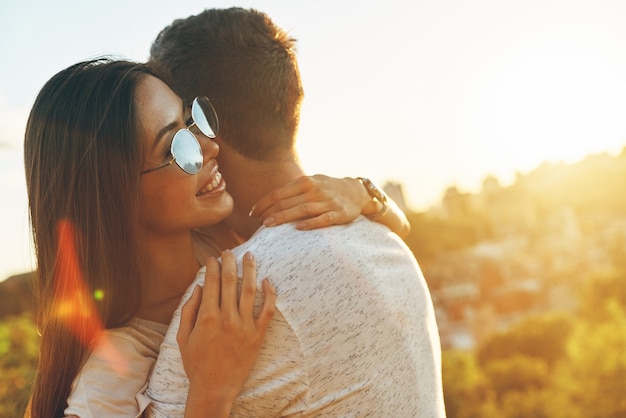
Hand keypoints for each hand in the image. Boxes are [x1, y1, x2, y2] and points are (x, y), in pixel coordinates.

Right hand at [177, 250, 275, 416]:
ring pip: (250, 290)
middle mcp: (227, 318)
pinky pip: (268, 310)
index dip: (212, 266)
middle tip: (229, 251)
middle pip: (229, 281)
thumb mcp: (183, 337)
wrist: (214, 389)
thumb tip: (198, 286)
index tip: (213, 258)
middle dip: (229, 261)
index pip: (211, 282)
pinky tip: (269, 280)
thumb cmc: (196, 364)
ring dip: (250, 270)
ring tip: (249, 255)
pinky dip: (271, 293)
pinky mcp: (258, 335)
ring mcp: (245, 326)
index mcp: (207, 317)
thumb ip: (189, 309)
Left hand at [250, 174, 370, 229]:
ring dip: (284, 217)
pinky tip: (299, 228)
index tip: (252, 214)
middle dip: (270, 212)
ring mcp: (327, 201)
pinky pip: (323, 219)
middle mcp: (314, 190)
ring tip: (269, 225)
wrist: (356, 191)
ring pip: (302, 210)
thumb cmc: (327, 189)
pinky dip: (311, 223)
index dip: (264, 203)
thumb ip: (292, 190)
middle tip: (259, 223)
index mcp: (305, 182)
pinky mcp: (339, 213)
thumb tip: (269, 202)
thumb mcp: (310, 183)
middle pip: (287, 202)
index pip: (278, 193)